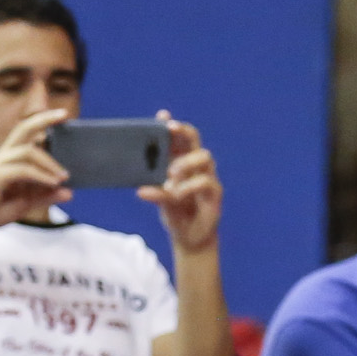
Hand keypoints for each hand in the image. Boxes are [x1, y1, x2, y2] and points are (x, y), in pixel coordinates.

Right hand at [0, 110, 69, 238]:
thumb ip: (46, 196)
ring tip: (64, 177)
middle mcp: (3, 156)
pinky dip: (40, 175)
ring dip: (49, 163)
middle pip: (23, 128)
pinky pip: (22, 170)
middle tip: (65, 114)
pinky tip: (53, 184)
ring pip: (28, 152)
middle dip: (43, 119)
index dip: (42, 120)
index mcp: (10, 157)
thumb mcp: (26, 203)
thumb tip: (70, 193)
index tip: (63, 114)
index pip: (25, 132)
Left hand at [137, 115, 219, 253]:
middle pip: (194, 139)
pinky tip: (175, 194)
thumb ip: (155, 192)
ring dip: (186, 161)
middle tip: (169, 130)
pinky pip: (205, 181)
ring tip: (170, 174)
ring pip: (204, 156)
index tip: (163, 116)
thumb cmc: (176, 214)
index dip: (173, 126)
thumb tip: (141, 189)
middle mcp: (196, 166)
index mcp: (182, 162)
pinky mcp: (215, 193)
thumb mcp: (161, 201)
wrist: (190, 239)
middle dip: (183, 131)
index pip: (179, 138)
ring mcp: (208, 177)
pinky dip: (187, 186)